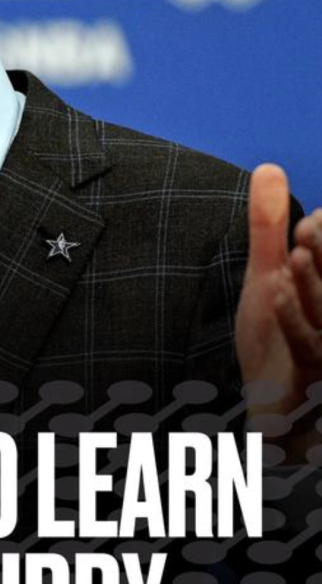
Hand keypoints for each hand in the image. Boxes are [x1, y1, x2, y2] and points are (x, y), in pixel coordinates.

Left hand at [235, 164, 321, 456]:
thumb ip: (267, 226)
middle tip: (306, 230)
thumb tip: (268, 166)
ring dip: (316, 285)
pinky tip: (280, 293)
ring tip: (294, 255)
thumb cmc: (277, 341)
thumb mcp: (268, 276)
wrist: (277, 416)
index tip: (310, 222)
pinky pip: (310, 349)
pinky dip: (296, 320)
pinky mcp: (313, 380)